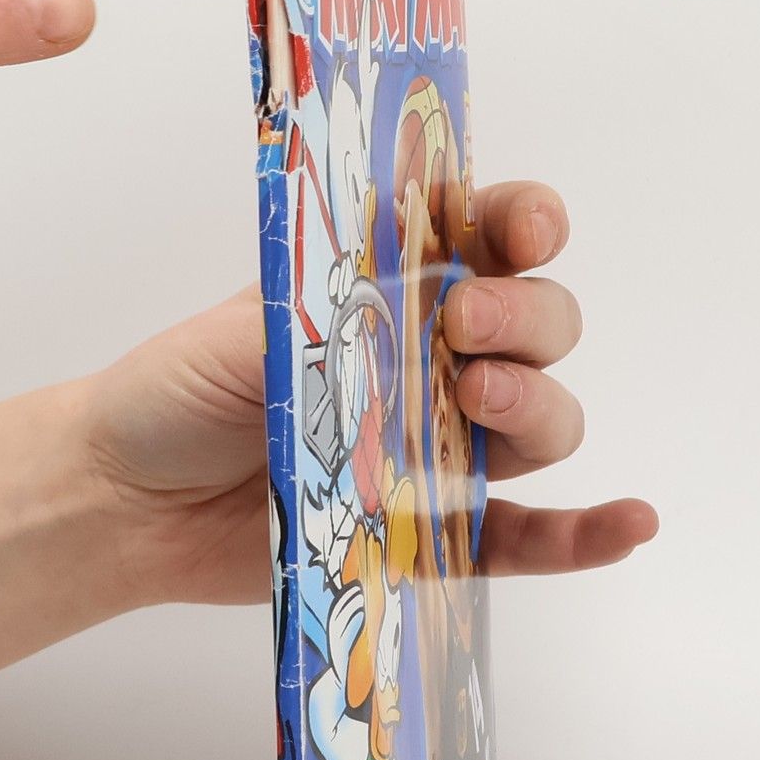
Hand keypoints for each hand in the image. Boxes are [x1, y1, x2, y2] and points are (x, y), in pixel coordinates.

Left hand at [82, 181, 657, 606]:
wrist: (128, 495)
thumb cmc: (182, 390)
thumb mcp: (256, 319)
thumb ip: (349, 307)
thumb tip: (426, 303)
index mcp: (398, 284)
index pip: (495, 235)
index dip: (526, 221)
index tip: (520, 229)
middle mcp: (439, 359)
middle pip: (543, 326)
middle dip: (526, 315)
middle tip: (463, 326)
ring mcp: (444, 448)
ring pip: (545, 421)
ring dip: (537, 404)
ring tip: (474, 403)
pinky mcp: (434, 534)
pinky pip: (526, 538)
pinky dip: (584, 534)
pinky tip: (631, 523)